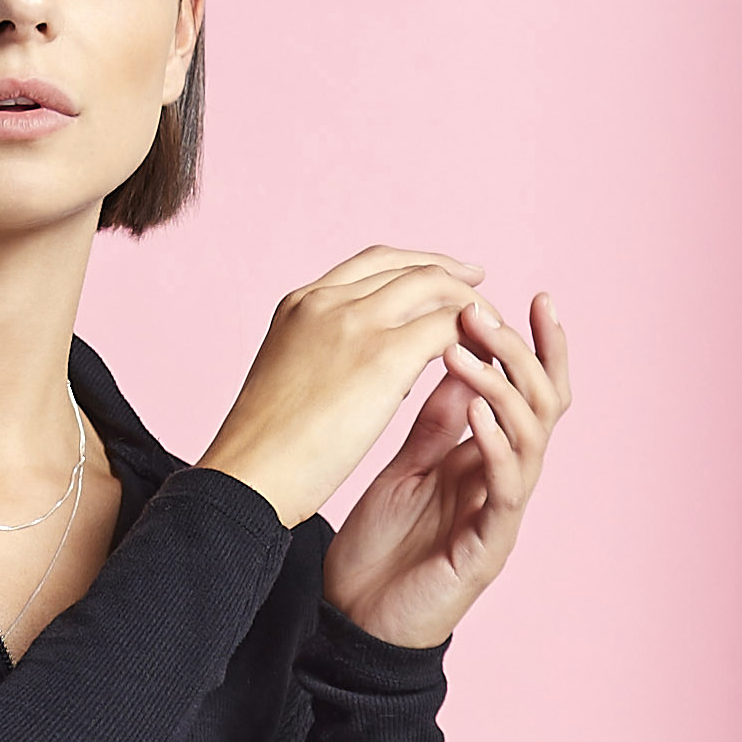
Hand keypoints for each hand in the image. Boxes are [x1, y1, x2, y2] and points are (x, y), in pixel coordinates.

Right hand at [198, 248, 491, 528]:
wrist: (248, 477)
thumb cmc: (262, 453)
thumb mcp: (290, 382)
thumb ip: (325, 359)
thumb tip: (372, 370)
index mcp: (301, 304)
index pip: (373, 264)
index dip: (417, 266)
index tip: (447, 278)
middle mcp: (329, 300)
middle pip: (410, 267)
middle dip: (453, 278)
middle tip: (484, 298)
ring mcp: (355, 322)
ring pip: (436, 287)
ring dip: (471, 308)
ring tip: (493, 335)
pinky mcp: (383, 354)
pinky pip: (448, 326)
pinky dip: (473, 339)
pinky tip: (485, 361)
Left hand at [318, 290, 571, 648]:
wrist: (353, 623)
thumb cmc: (378, 550)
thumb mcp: (404, 468)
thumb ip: (436, 421)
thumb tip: (459, 354)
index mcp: (488, 459)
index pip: (529, 392)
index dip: (536, 346)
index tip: (528, 296)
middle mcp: (504, 482)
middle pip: (544, 406)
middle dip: (519, 353)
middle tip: (483, 314)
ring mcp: (500, 514)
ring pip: (532, 438)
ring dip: (504, 386)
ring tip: (470, 349)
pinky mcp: (487, 548)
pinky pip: (507, 486)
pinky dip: (497, 443)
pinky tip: (478, 410)